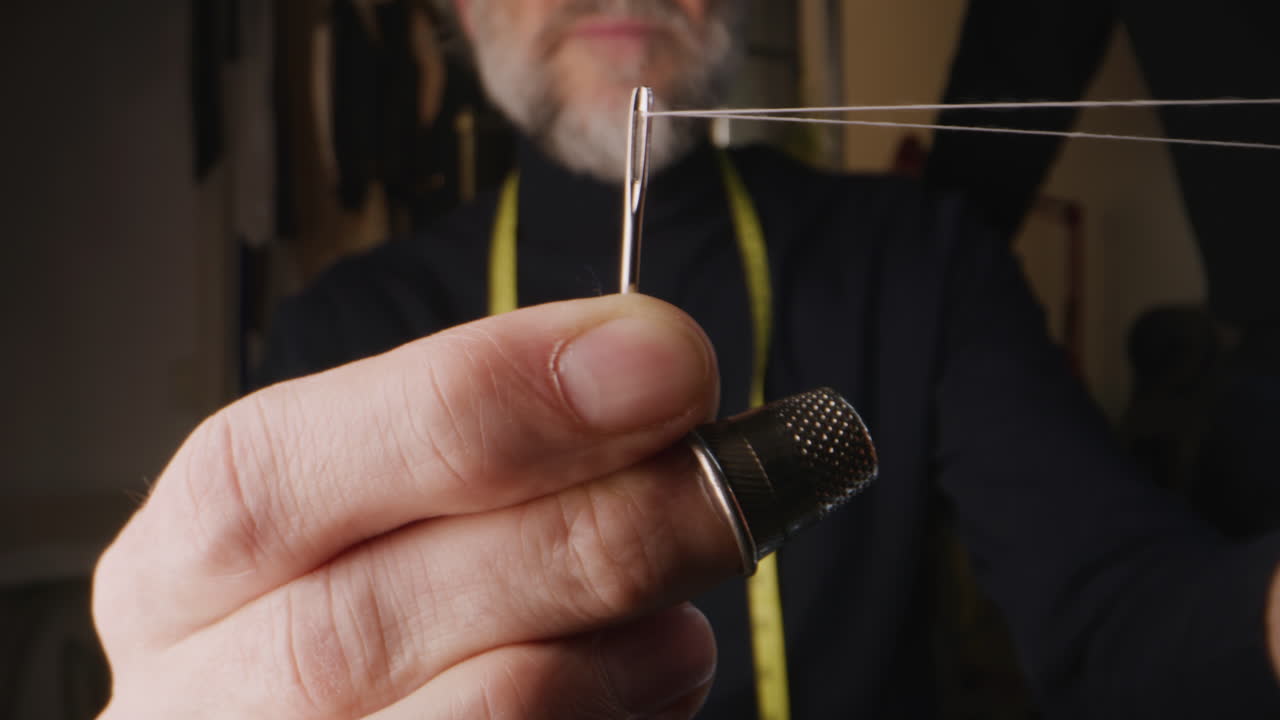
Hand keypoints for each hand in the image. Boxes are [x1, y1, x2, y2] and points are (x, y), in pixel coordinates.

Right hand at [92, 295, 739, 718]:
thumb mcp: (392, 522)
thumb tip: (645, 373)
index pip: (272, 471)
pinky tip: (652, 680)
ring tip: (684, 615)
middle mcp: (189, 702)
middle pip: (364, 619)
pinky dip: (610, 718)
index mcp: (179, 577)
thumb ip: (483, 460)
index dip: (477, 401)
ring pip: (468, 719)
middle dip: (584, 532)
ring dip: (611, 649)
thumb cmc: (384, 622)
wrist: (367, 719)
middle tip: (725, 481)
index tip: (658, 359)